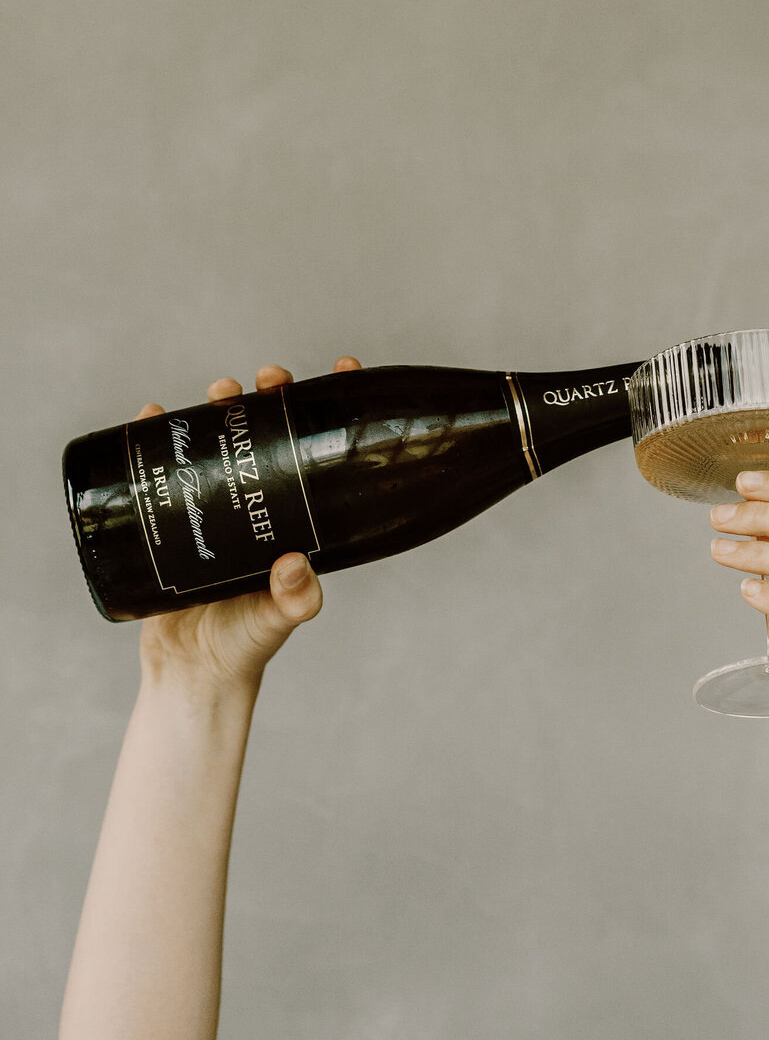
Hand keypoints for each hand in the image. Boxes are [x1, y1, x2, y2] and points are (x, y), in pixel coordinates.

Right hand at [134, 358, 361, 694]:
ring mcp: (215, 502)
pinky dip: (155, 435)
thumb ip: (294, 599)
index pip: (320, 447)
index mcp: (296, 513)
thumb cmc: (246, 644)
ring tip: (217, 393)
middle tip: (266, 380)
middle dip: (268, 393)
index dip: (332, 405)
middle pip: (267, 429)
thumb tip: (295, 567)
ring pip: (219, 437)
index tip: (346, 367)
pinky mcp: (172, 514)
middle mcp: (259, 499)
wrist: (190, 672)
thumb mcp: (278, 618)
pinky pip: (164, 465)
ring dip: (218, 405)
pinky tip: (153, 415)